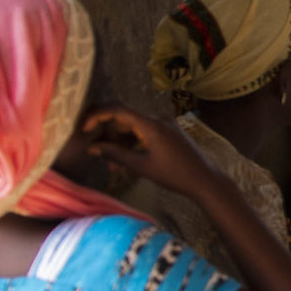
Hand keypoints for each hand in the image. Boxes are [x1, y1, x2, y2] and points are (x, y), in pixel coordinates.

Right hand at [79, 107, 221, 195]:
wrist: (206, 180)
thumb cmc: (175, 175)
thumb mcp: (141, 166)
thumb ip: (115, 154)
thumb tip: (92, 148)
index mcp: (151, 123)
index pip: (117, 110)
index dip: (96, 116)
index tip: (84, 130)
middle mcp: (157, 118)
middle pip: (123, 118)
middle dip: (107, 135)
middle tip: (98, 154)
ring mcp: (164, 124)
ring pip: (132, 127)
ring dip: (119, 143)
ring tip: (113, 167)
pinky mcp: (168, 132)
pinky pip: (144, 132)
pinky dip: (132, 144)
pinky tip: (126, 162)